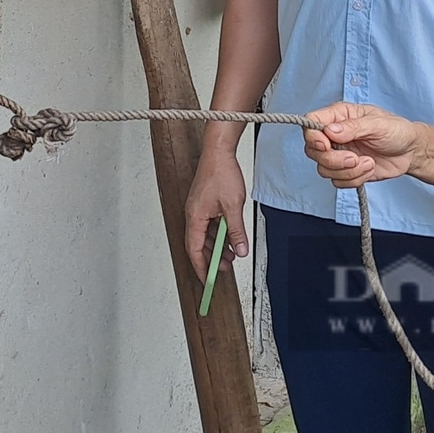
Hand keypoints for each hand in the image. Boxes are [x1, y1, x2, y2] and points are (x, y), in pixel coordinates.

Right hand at [184, 148, 248, 281]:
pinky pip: (208, 225)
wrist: (218, 152)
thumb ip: (236, 231)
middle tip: (225, 267)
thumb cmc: (221, 173)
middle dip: (211, 258)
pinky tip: (229, 236)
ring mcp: (197, 208)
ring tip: (231, 254)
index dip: (201, 267)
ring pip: (204, 235)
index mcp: (195, 217)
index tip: (207, 280)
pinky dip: (218, 234)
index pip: (195, 250)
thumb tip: (240, 250)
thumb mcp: (234, 207)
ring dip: (216, 246)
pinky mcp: (203, 203)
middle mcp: (193, 214)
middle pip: (198, 244)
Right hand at [301, 102, 426, 187]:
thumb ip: (353, 127)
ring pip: (324, 169)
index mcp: (339, 116)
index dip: (313, 136)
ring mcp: (339, 154)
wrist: (411, 152)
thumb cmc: (397, 130)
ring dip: (348, 171)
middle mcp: (334, 135)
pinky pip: (337, 181)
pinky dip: (354, 179)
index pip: (311, 123)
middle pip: (313, 151)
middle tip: (353, 158)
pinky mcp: (346, 171)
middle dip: (333, 159)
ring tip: (368, 163)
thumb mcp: (378, 124)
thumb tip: (329, 131)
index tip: (326, 145)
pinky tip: (368, 169)